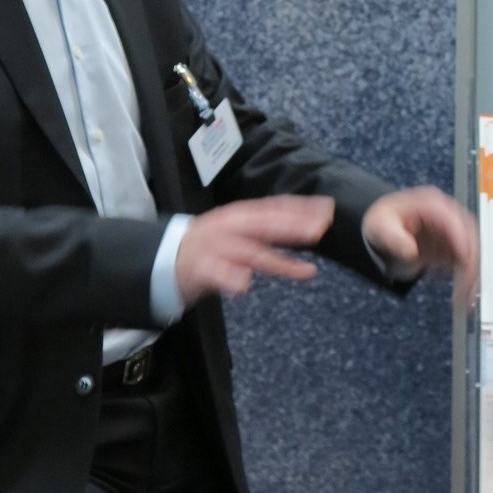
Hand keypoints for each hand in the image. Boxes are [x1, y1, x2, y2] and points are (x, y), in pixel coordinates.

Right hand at [175, 195, 334, 303]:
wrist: (165, 258)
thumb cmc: (210, 245)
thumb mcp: (241, 232)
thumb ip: (270, 230)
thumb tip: (310, 224)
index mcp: (241, 216)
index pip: (275, 207)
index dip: (301, 207)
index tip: (327, 209)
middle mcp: (231, 227)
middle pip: (265, 225)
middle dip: (292, 226)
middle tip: (319, 230)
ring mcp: (215, 247)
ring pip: (248, 251)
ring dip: (275, 260)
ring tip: (302, 270)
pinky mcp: (198, 267)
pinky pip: (214, 272)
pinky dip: (228, 278)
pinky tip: (242, 285)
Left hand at [361, 186, 478, 307]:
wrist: (384, 227)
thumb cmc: (384, 221)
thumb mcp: (381, 226)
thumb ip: (394, 238)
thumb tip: (410, 251)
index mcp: (432, 205)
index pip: (454, 222)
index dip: (462, 242)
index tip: (465, 262)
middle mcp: (447, 215)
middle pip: (469, 236)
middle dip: (471, 262)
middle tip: (467, 286)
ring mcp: (451, 230)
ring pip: (471, 250)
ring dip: (471, 272)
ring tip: (466, 295)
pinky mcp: (452, 245)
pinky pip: (465, 260)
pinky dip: (467, 275)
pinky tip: (463, 291)